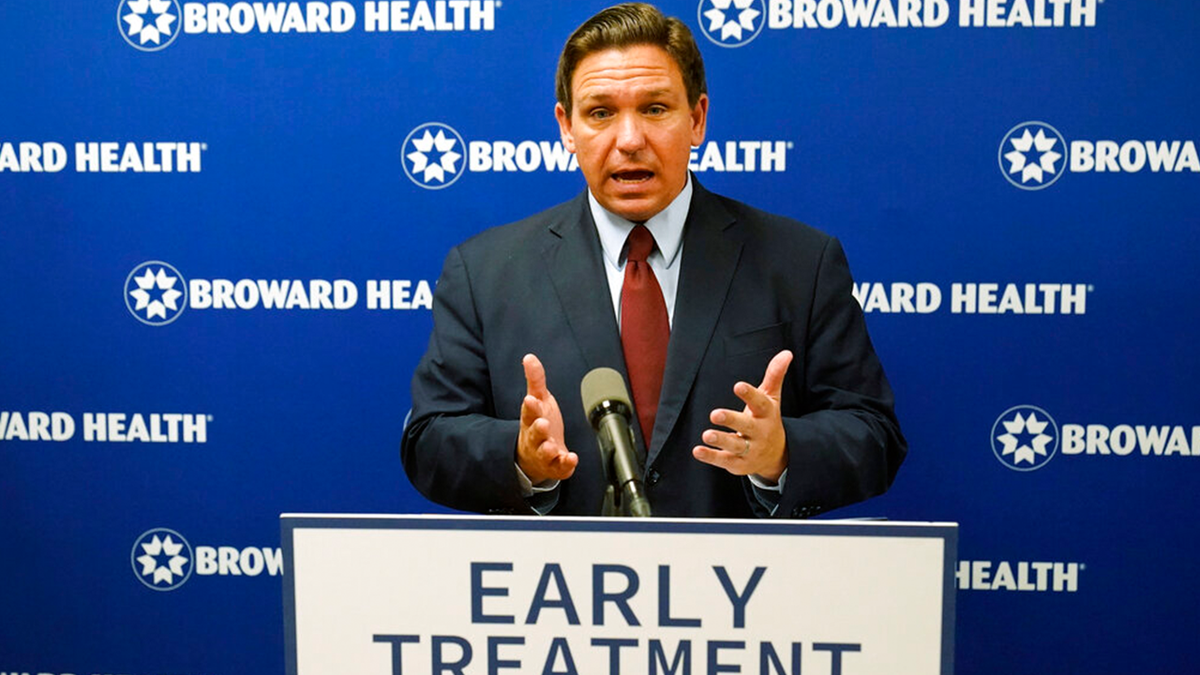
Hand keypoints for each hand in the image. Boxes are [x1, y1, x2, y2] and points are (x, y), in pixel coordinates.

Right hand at [517, 353, 578, 483]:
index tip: (531, 400)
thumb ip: (535, 380)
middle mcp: (535, 438)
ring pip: (544, 453)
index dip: (530, 406)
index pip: (528, 412)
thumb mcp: (538, 400)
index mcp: (531, 420)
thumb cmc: (538, 424)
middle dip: (538, 429)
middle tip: (543, 423)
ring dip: (548, 449)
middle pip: (535, 433)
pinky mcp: (556, 466)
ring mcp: (545, 454)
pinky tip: (571, 458)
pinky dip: (565, 464)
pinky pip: (560, 467)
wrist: (535, 457)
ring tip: (552, 446)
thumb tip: (529, 357)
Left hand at [692, 350, 792, 482]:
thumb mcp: (772, 398)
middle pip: (746, 425)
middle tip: (714, 414)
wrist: (777, 455)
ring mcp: (750, 449)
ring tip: (706, 435)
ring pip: (735, 445)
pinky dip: (711, 457)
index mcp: (766, 413)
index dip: (749, 394)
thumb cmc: (767, 419)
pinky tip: (697, 450)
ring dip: (721, 440)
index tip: (738, 386)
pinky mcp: (739, 464)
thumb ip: (774, 376)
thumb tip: (786, 353)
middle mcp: (759, 432)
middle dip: (731, 420)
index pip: (759, 402)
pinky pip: (724, 460)